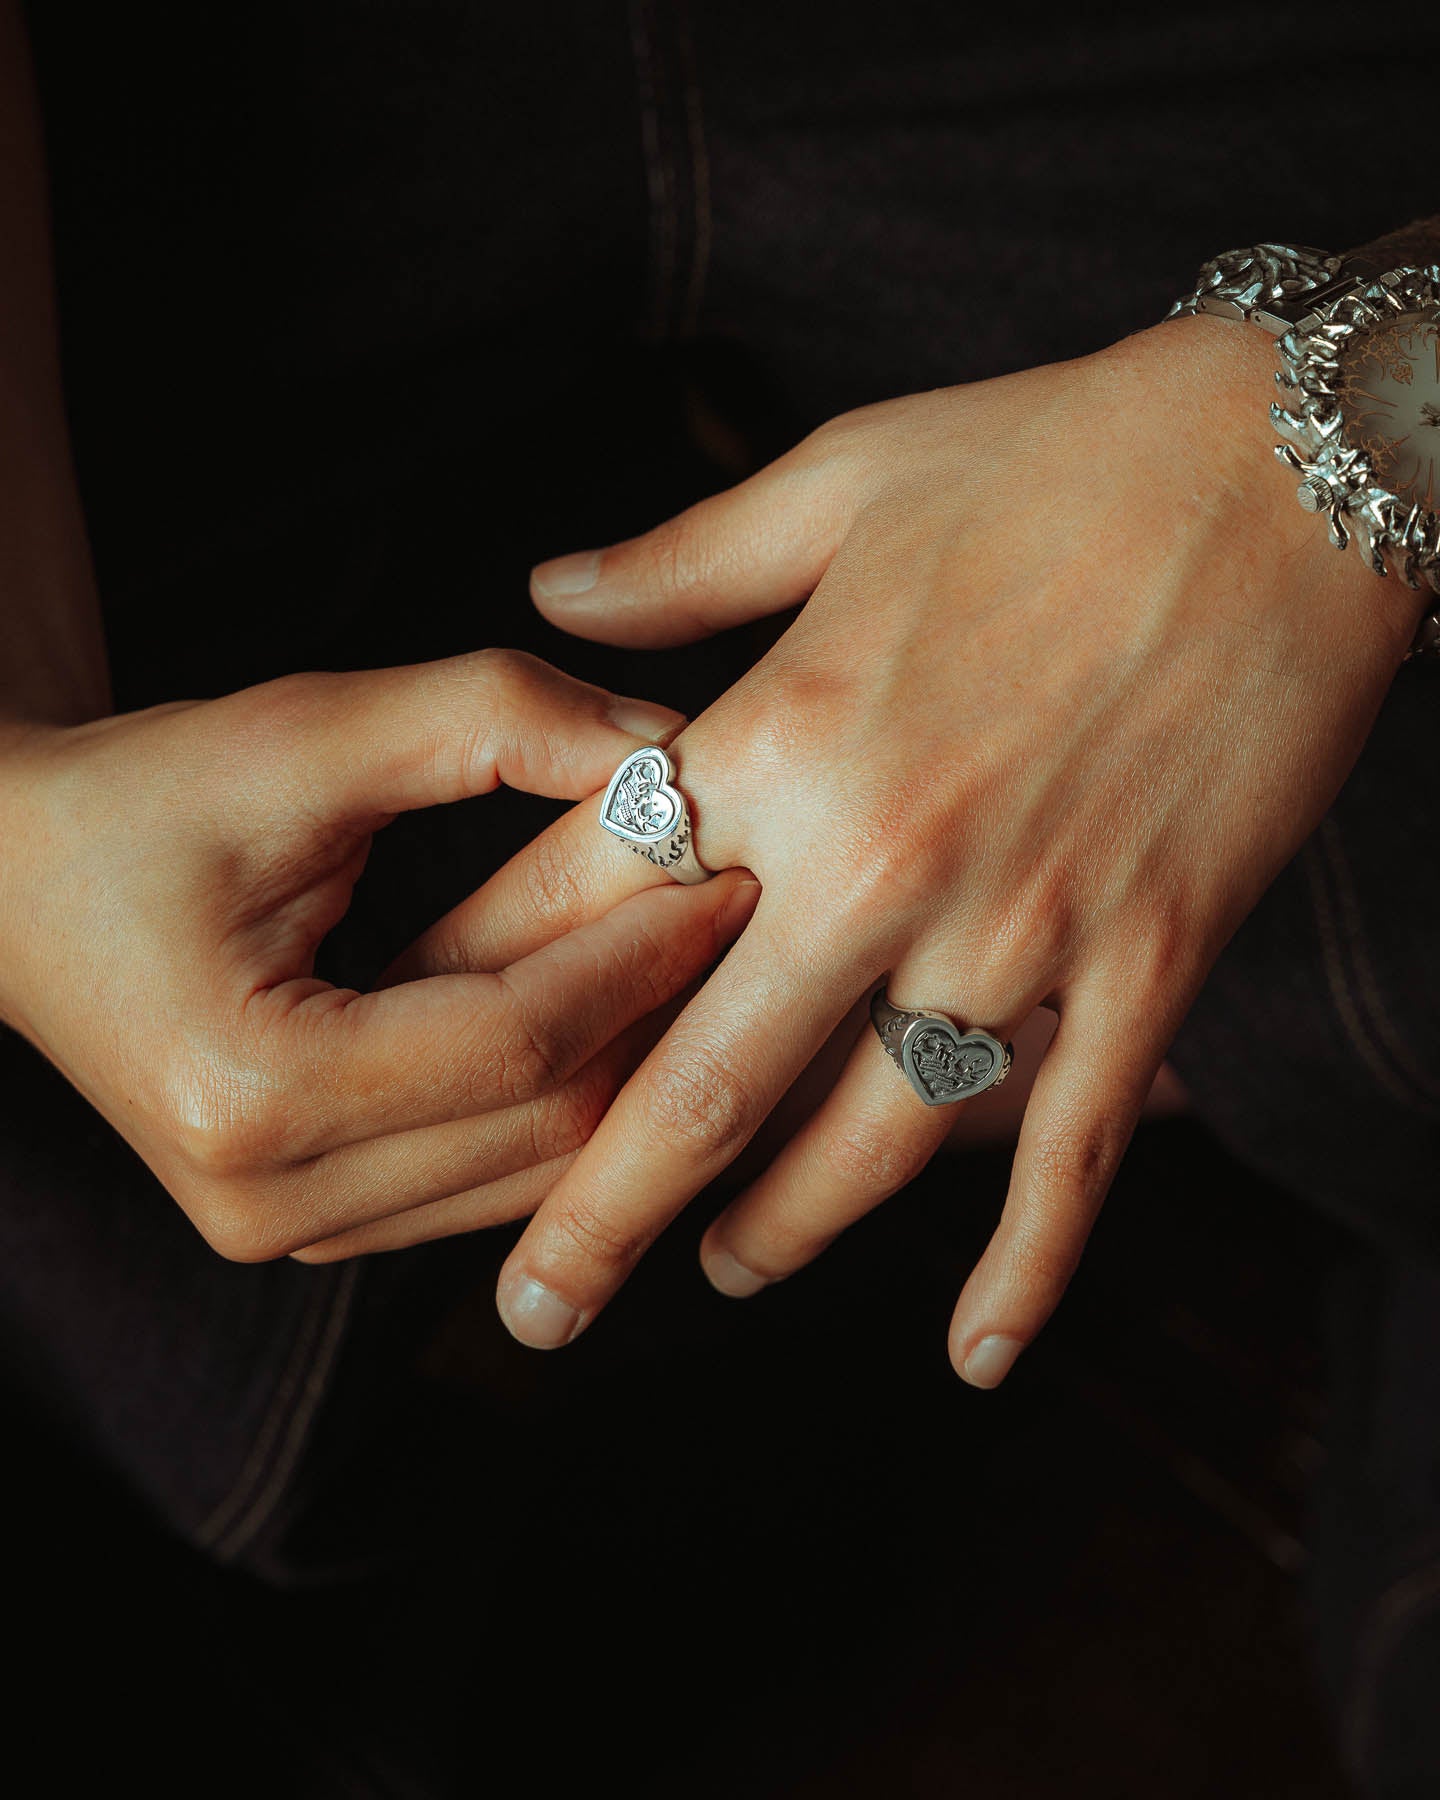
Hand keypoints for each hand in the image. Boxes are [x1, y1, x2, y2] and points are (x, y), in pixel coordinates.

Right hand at [0, 650, 756, 1261]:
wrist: (13, 883)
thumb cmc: (140, 802)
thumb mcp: (303, 732)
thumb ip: (488, 718)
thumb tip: (662, 748)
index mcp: (253, 1092)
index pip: (519, 1044)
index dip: (643, 959)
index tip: (730, 876)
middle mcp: (266, 1197)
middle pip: (542, 1130)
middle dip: (657, 1021)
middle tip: (740, 917)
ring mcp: (287, 1231)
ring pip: (530, 1177)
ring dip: (626, 1075)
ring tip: (700, 971)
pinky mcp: (314, 1225)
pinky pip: (487, 1182)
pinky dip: (563, 1110)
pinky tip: (620, 1026)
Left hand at [428, 317, 1421, 1376]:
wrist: (1292, 465)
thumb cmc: (1053, 455)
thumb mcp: (840, 480)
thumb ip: (679, 561)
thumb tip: (546, 589)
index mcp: (782, 731)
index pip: (593, 902)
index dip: (493, 993)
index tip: (432, 1065)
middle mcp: (879, 858)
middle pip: (699, 1078)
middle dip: (598, 1212)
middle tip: (529, 1312)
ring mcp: (1020, 928)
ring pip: (868, 1138)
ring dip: (781, 1230)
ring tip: (718, 1274)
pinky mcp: (1147, 964)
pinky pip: (1070, 1149)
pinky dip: (1026, 1266)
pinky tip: (978, 1354)